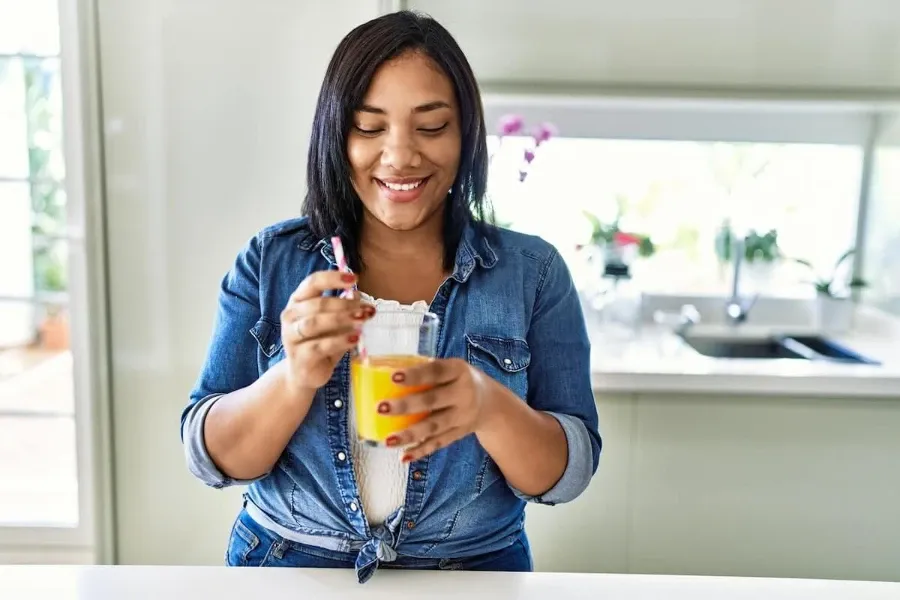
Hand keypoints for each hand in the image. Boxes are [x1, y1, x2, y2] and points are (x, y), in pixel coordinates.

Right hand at [280, 270, 373, 393]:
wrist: (304, 373)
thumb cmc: (319, 342)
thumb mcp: (333, 323)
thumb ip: (343, 309)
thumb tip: (358, 295)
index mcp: (298, 301)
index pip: (312, 283)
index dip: (333, 278)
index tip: (355, 279)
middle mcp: (290, 316)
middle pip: (317, 304)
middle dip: (344, 304)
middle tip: (366, 308)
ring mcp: (291, 337)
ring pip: (315, 323)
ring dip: (342, 319)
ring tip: (362, 320)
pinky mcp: (299, 357)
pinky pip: (320, 346)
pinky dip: (340, 341)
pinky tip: (355, 338)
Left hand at [377, 358, 501, 461]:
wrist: (493, 403)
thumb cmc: (460, 379)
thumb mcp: (452, 367)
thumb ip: (428, 369)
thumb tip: (385, 370)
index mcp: (459, 371)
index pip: (436, 371)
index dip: (415, 375)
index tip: (393, 377)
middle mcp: (463, 393)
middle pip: (432, 401)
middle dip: (405, 406)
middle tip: (381, 408)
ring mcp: (463, 416)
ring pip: (434, 427)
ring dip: (410, 434)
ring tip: (388, 440)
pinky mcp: (459, 433)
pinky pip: (438, 443)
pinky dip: (421, 450)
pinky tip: (404, 456)